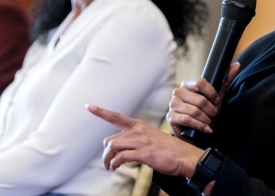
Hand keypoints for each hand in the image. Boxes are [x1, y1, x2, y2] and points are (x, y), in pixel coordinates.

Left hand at [86, 104, 203, 177]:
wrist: (185, 156)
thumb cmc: (170, 150)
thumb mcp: (152, 139)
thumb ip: (137, 140)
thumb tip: (122, 149)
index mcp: (140, 125)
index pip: (116, 117)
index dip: (101, 112)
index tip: (89, 106)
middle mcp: (139, 131)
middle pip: (110, 139)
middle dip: (106, 153)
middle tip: (108, 162)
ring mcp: (141, 141)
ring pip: (113, 147)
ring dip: (107, 160)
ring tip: (110, 167)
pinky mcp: (143, 153)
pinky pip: (120, 157)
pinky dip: (115, 164)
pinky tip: (116, 168)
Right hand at [167, 62, 239, 137]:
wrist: (195, 130)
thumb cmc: (205, 111)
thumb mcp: (216, 96)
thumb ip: (225, 80)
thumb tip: (236, 64)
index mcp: (187, 84)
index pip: (200, 83)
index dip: (212, 94)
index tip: (217, 101)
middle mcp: (178, 92)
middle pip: (200, 100)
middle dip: (211, 110)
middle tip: (214, 115)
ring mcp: (173, 104)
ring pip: (194, 111)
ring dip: (206, 119)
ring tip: (210, 122)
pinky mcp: (171, 117)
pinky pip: (188, 120)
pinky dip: (200, 126)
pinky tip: (206, 129)